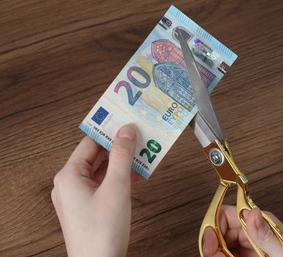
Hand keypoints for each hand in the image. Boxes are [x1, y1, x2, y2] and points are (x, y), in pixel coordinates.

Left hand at [51, 125, 137, 256]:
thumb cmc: (102, 232)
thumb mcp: (116, 187)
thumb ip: (121, 156)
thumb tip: (126, 131)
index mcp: (69, 176)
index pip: (90, 143)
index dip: (109, 131)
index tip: (126, 122)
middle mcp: (69, 184)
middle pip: (96, 156)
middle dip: (119, 148)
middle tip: (139, 137)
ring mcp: (78, 197)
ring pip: (102, 171)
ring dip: (122, 163)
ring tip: (143, 154)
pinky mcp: (88, 208)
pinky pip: (104, 185)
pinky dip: (119, 178)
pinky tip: (137, 175)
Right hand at [202, 205, 282, 256]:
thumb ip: (266, 233)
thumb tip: (252, 212)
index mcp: (260, 221)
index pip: (225, 214)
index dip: (212, 226)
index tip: (209, 243)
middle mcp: (252, 230)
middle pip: (219, 231)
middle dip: (212, 244)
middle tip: (213, 256)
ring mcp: (250, 245)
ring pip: (222, 244)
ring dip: (216, 253)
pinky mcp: (249, 256)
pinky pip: (229, 254)